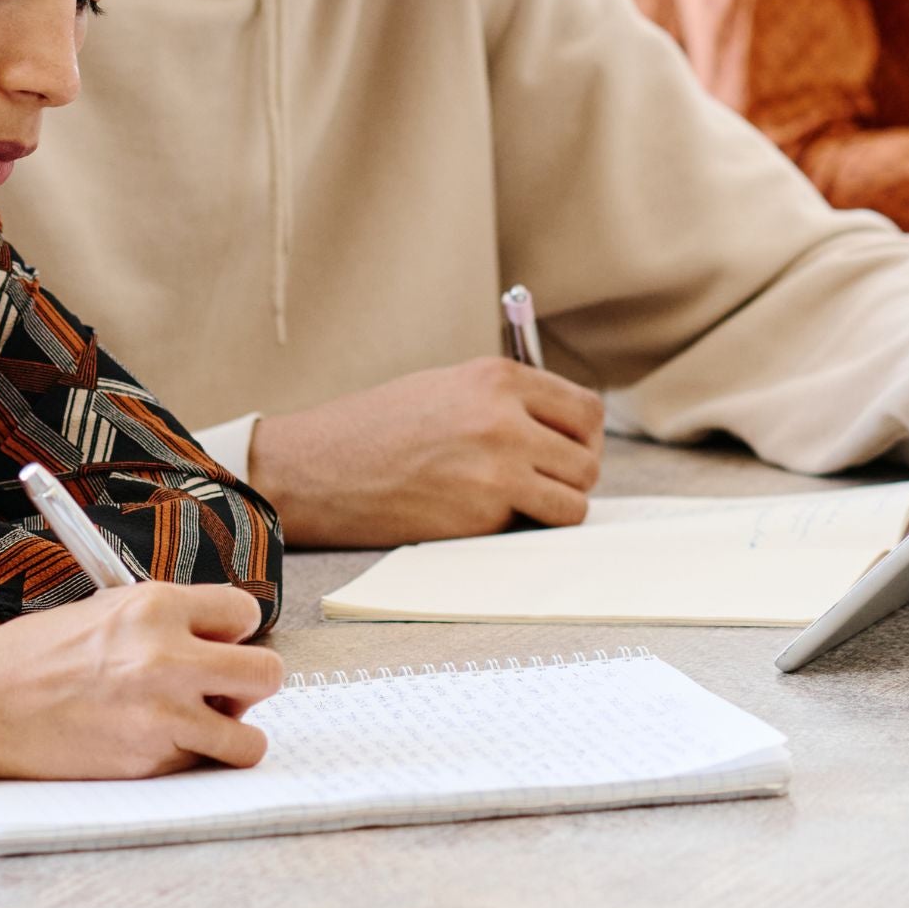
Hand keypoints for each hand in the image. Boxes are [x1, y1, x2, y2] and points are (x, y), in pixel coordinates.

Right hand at [0, 582, 281, 779]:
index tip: (217, 644)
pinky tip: (154, 744)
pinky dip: (189, 760)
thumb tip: (218, 637)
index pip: (246, 613)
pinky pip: (201, 765)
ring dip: (231, 734)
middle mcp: (168, 656)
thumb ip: (168, 619)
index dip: (234, 632)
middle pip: (268, 673)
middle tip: (220, 689)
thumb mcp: (109, 608)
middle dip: (249, 683)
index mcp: (158, 606)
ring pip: (249, 739)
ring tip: (197, 725)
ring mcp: (161, 715)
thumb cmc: (38, 655)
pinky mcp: (147, 763)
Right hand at [248, 357, 605, 546]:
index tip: (567, 449)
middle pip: (588, 459)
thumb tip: (563, 429)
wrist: (320, 468)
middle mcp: (505, 419)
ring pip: (574, 501)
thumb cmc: (379, 427)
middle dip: (572, 476)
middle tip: (543, 482)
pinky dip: (523, 529)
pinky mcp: (482, 517)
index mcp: (498, 378)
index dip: (583, 436)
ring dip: (556, 508)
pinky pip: (535, 527)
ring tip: (519, 502)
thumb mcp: (448, 387)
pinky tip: (485, 516)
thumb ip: (507, 400)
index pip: (585, 410)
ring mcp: (497, 470)